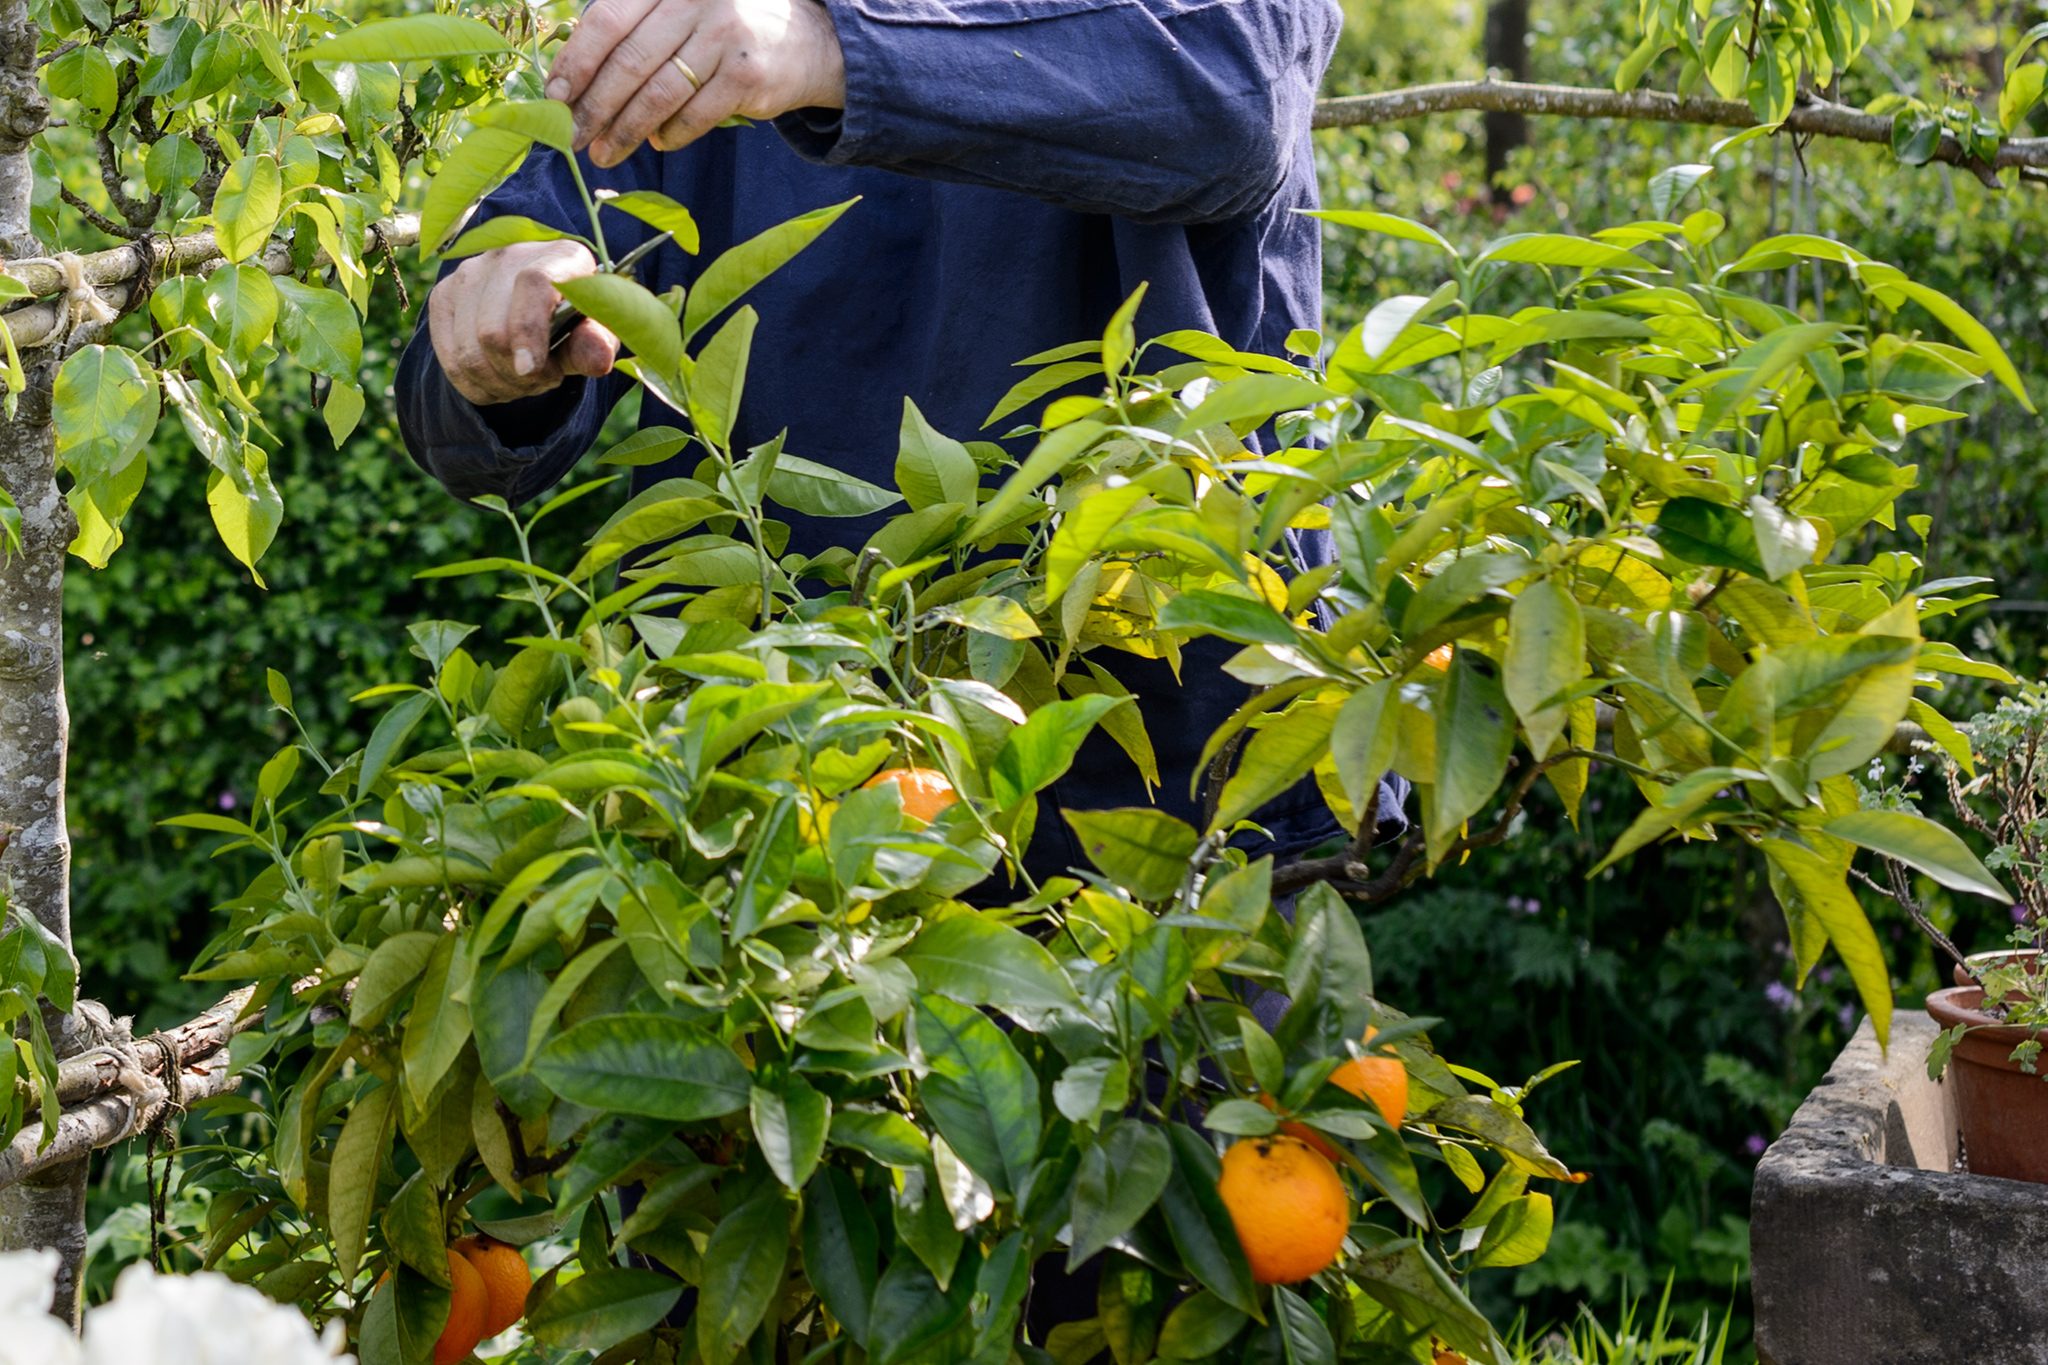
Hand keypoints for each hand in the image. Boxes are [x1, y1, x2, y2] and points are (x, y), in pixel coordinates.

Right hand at [427, 241, 618, 407]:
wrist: (541, 305)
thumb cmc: (576, 319)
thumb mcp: (596, 331)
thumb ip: (597, 343)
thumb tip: (598, 360)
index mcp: (558, 255)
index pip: (532, 284)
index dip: (527, 331)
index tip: (530, 369)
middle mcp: (507, 256)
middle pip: (492, 330)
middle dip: (519, 375)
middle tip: (545, 380)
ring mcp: (468, 273)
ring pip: (467, 352)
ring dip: (499, 384)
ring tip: (525, 380)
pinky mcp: (443, 296)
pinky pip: (449, 361)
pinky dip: (476, 386)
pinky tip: (500, 381)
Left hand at [546, 0, 845, 167]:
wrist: (804, 42)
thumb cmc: (721, 30)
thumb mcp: (677, 11)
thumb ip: (633, 30)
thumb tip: (571, 81)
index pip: (607, 21)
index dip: (576, 62)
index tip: (554, 98)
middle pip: (628, 61)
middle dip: (594, 106)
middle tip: (571, 138)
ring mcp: (724, 34)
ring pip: (658, 94)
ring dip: (625, 130)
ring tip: (604, 153)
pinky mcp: (747, 74)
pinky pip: (693, 115)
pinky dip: (669, 135)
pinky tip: (658, 142)